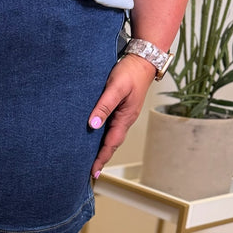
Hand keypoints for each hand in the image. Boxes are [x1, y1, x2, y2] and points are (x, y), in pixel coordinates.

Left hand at [88, 53, 155, 178]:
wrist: (143, 59)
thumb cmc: (130, 72)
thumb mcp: (116, 88)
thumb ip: (104, 106)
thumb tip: (92, 125)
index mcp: (125, 118)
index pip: (110, 144)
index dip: (101, 159)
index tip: (93, 172)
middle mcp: (124, 119)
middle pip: (111, 144)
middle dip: (101, 158)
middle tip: (90, 172)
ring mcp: (123, 114)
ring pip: (110, 136)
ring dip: (101, 148)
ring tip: (89, 159)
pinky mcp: (119, 108)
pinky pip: (109, 126)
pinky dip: (101, 136)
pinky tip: (93, 137)